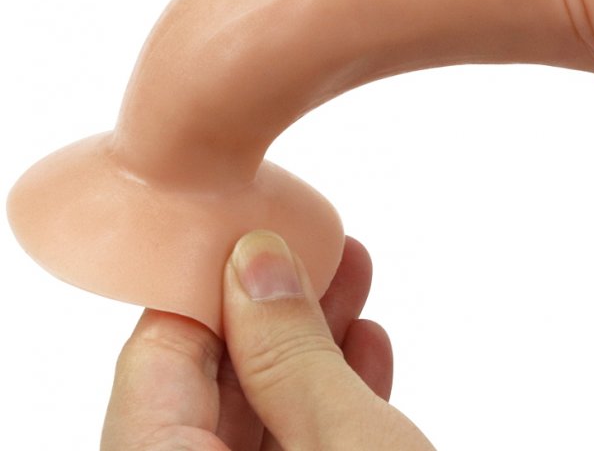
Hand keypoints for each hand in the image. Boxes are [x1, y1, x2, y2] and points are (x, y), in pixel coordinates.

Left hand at [101, 232, 433, 449]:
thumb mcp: (344, 444)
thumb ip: (290, 354)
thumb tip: (257, 257)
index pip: (158, 358)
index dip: (208, 283)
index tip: (256, 231)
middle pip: (210, 385)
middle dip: (275, 307)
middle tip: (320, 249)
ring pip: (259, 414)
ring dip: (312, 345)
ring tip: (354, 279)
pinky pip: (294, 446)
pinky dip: (330, 398)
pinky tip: (367, 349)